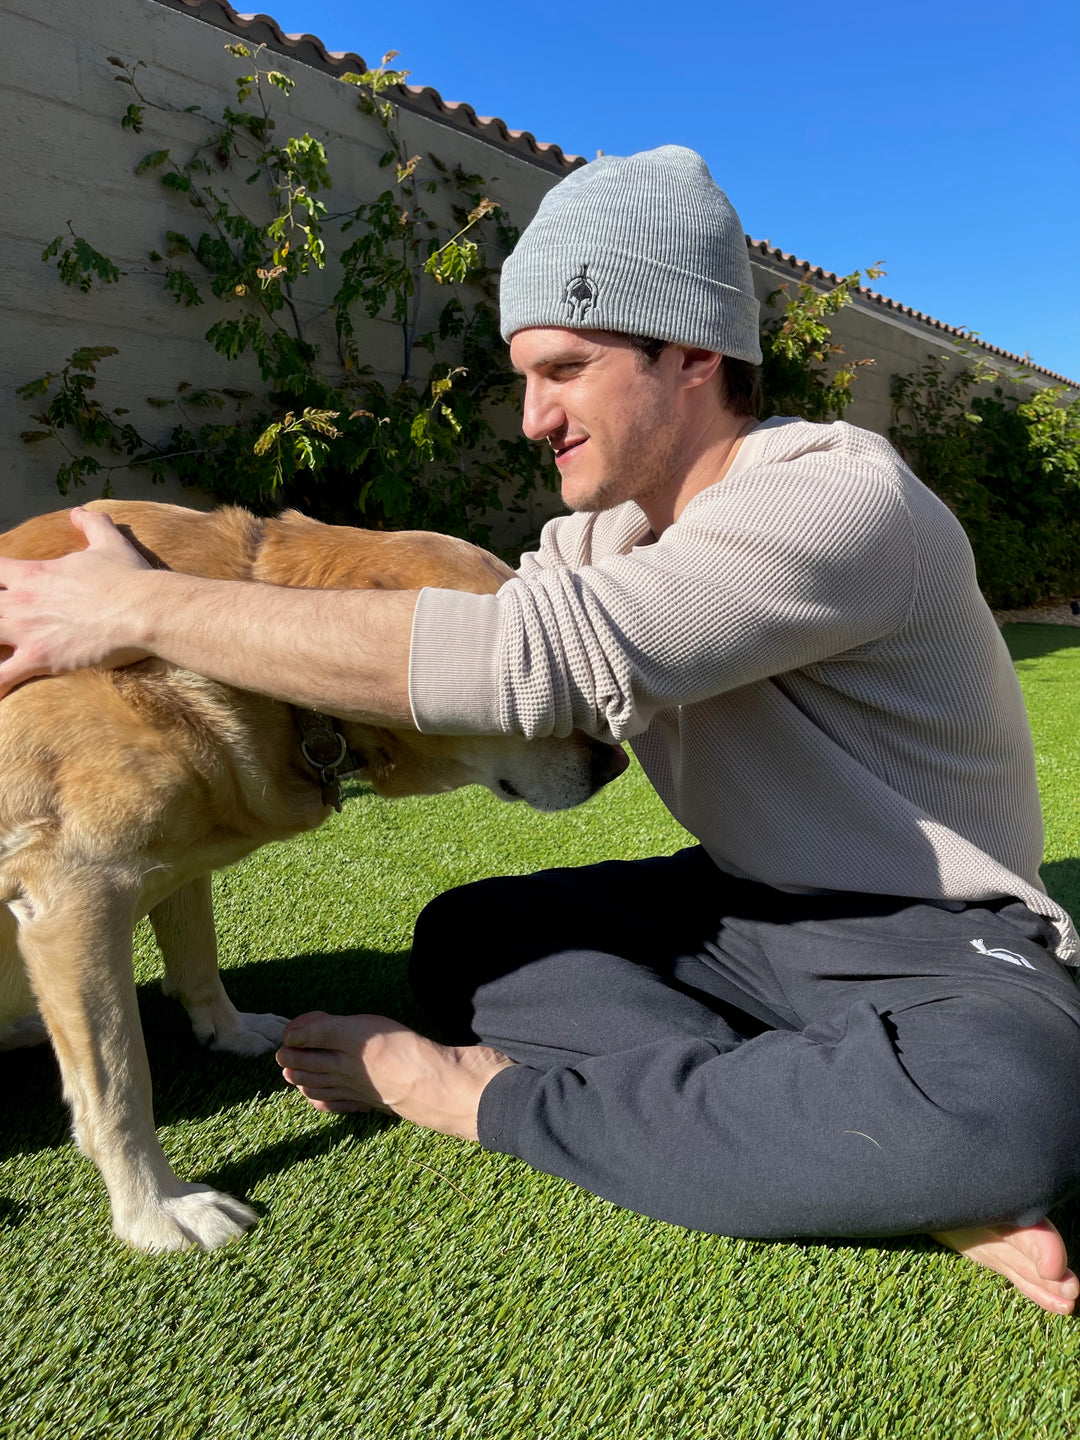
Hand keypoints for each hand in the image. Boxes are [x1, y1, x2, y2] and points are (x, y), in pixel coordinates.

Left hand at [0, 507, 153, 697]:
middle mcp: (20, 601)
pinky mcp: (39, 659)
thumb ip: (91, 524)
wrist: (145, 609)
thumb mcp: (109, 543)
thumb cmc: (129, 578)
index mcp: (32, 574)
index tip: (1, 586)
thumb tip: (80, 512)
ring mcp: (27, 631)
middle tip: (4, 623)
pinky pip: (3, 677)